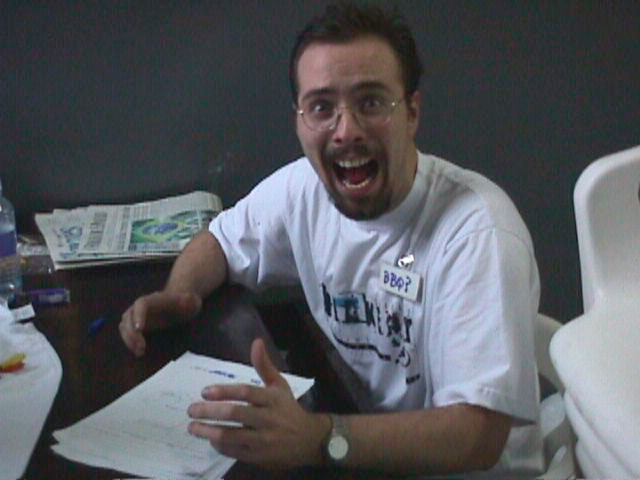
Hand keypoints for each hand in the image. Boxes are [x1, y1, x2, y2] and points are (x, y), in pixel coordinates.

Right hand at [119, 291, 201, 356]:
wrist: (180, 303)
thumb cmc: (186, 303)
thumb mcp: (192, 302)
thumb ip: (190, 302)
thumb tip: (189, 302)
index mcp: (154, 299)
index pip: (141, 304)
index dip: (138, 315)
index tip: (139, 329)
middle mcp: (140, 305)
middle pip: (128, 317)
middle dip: (132, 333)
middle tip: (141, 347)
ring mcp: (136, 314)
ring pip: (124, 326)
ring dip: (129, 339)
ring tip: (140, 352)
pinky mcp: (135, 324)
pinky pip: (126, 333)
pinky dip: (129, 342)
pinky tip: (139, 351)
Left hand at [187, 338, 330, 468]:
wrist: (308, 441)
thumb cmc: (288, 409)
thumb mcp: (280, 385)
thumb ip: (264, 365)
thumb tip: (256, 342)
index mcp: (273, 399)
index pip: (246, 392)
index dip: (224, 391)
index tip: (205, 391)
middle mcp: (268, 418)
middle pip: (236, 414)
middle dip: (210, 411)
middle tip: (191, 410)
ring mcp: (264, 440)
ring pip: (233, 435)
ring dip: (209, 432)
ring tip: (193, 427)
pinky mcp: (260, 457)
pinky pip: (235, 451)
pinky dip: (220, 445)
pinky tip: (210, 439)